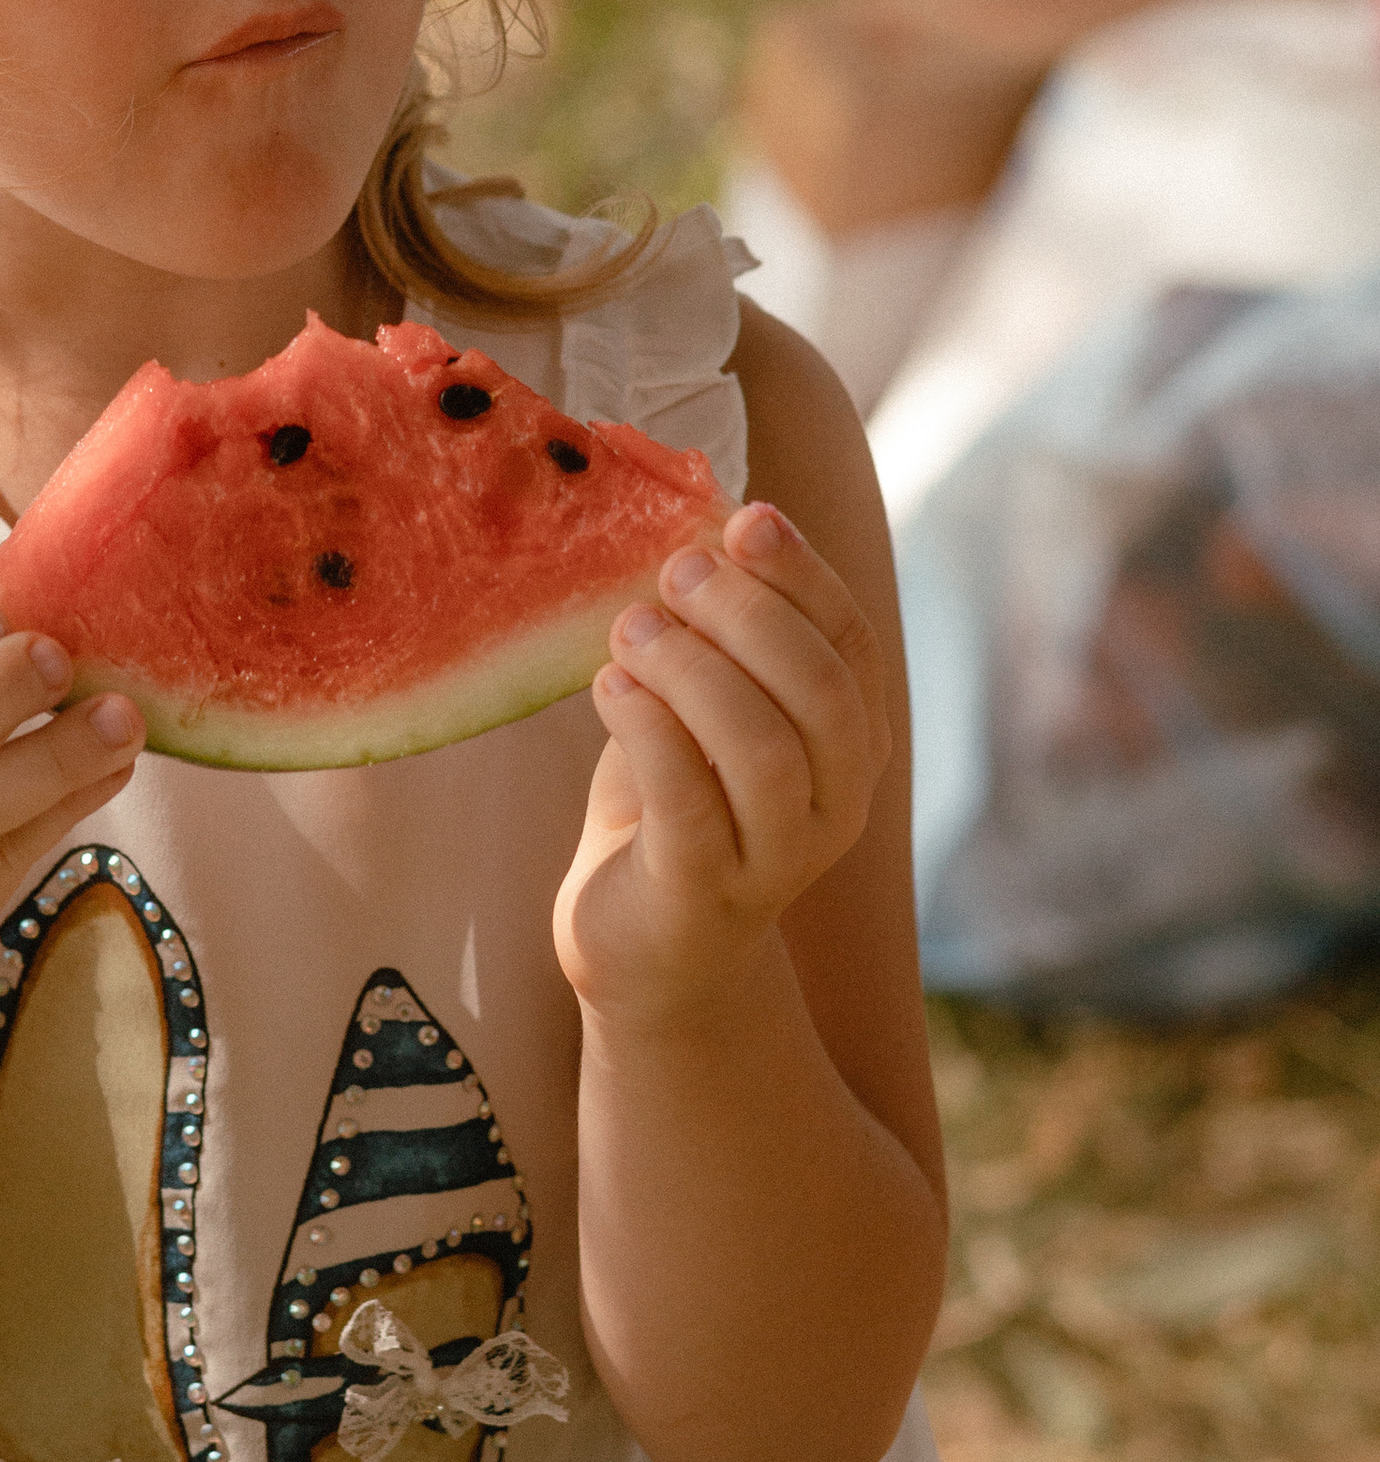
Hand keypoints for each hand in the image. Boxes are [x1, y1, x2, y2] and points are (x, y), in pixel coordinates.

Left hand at [553, 502, 889, 1036]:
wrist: (642, 944)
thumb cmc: (676, 797)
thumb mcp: (704, 702)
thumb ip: (715, 628)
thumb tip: (696, 518)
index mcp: (848, 740)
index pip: (852, 643)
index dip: (803, 574)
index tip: (744, 519)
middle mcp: (835, 802)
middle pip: (823, 693)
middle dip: (750, 616)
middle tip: (675, 571)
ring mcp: (778, 858)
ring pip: (764, 750)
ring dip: (693, 670)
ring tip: (630, 629)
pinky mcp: (705, 896)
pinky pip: (690, 806)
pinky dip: (652, 731)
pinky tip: (609, 688)